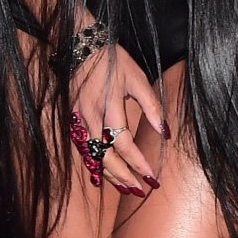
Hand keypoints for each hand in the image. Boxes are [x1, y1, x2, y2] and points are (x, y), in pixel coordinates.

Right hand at [70, 40, 165, 195]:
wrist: (83, 47)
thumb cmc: (115, 61)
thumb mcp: (138, 78)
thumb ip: (152, 105)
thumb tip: (165, 132)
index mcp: (110, 105)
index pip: (124, 143)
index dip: (137, 162)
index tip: (151, 176)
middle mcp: (91, 115)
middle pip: (105, 155)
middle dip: (122, 176)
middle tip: (138, 190)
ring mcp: (79, 118)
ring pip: (92, 155)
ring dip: (108, 173)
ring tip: (125, 187)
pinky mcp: (73, 118)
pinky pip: (82, 147)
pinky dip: (94, 162)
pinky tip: (103, 172)